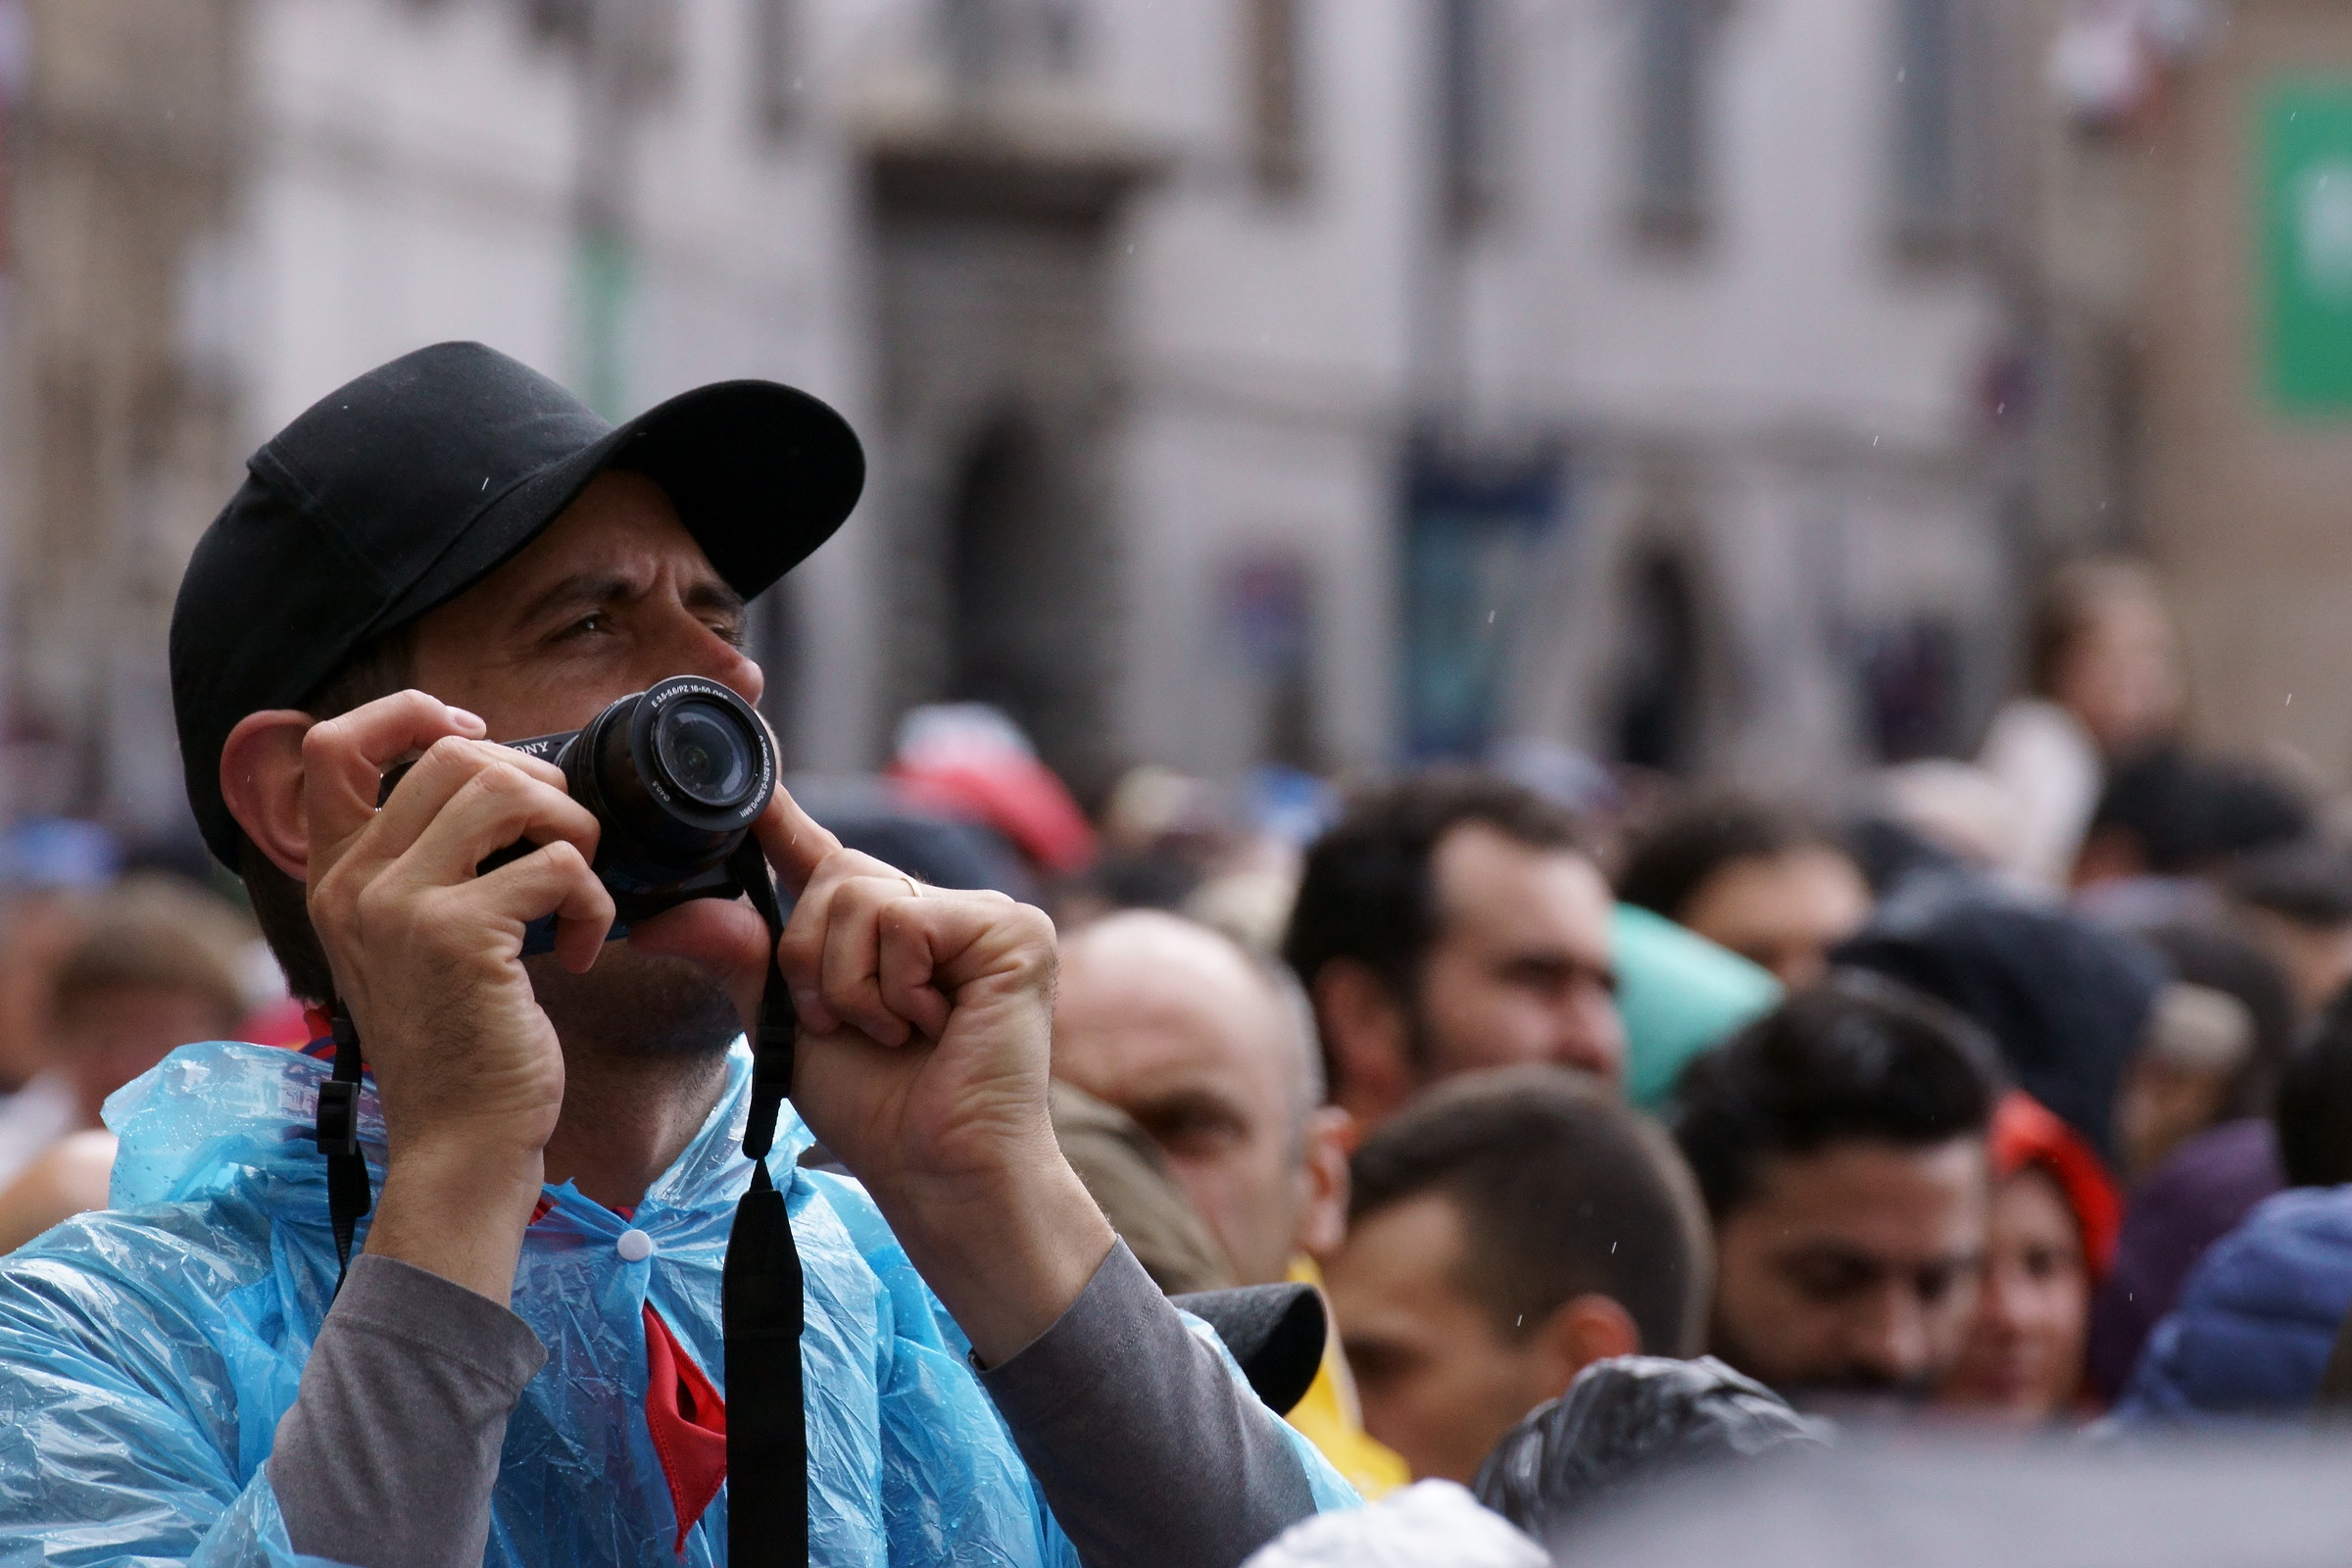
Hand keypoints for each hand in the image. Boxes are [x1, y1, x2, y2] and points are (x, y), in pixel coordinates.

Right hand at [300, 690, 616, 1297]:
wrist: (462, 1144)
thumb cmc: (461, 1042)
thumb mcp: (414, 943)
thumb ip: (428, 864)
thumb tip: (503, 777)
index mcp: (335, 877)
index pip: (329, 742)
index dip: (409, 712)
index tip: (477, 734)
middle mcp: (353, 883)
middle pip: (454, 754)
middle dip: (538, 784)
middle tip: (564, 845)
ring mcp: (400, 906)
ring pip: (509, 788)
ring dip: (573, 827)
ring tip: (579, 887)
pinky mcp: (460, 936)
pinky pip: (558, 865)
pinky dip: (593, 901)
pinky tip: (581, 949)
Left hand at [751, 792, 1113, 1361]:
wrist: (940, 1171)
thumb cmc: (880, 1112)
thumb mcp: (790, 1029)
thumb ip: (743, 962)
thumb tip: (670, 915)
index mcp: (893, 936)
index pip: (828, 862)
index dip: (787, 824)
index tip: (753, 786)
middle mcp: (941, 914)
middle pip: (837, 874)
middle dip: (810, 958)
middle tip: (840, 1024)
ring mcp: (983, 917)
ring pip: (863, 896)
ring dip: (850, 984)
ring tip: (894, 1032)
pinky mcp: (1014, 930)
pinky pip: (906, 921)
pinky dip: (895, 985)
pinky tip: (933, 1024)